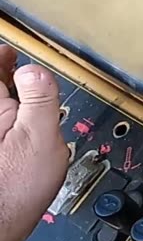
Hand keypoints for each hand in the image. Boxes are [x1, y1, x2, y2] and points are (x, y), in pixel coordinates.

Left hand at [0, 45, 66, 240]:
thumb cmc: (14, 188)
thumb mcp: (41, 138)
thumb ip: (40, 99)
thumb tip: (35, 69)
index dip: (4, 57)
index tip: (12, 51)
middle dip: (4, 77)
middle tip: (11, 62)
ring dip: (5, 98)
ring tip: (13, 85)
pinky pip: (0, 128)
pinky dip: (6, 120)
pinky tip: (12, 123)